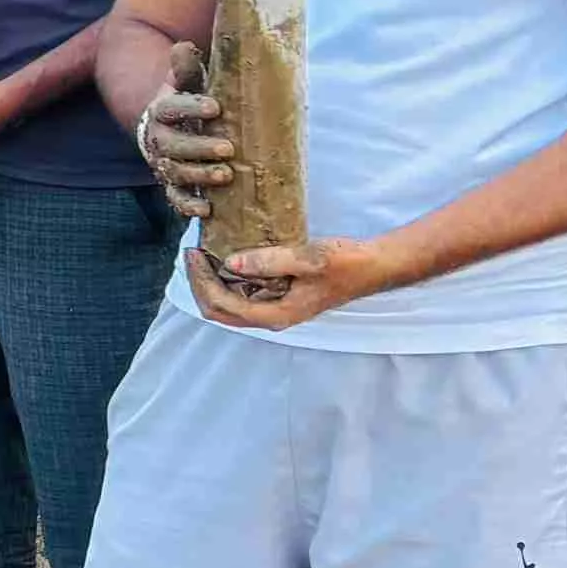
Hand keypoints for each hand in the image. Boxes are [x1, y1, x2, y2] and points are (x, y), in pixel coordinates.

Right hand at [135, 41, 232, 218]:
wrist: (169, 127)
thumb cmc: (188, 102)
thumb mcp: (186, 83)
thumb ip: (186, 69)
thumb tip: (183, 46)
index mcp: (161, 111)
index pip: (170, 109)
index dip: (190, 108)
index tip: (214, 107)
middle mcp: (158, 139)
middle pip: (172, 145)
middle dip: (199, 148)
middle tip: (228, 148)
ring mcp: (164, 163)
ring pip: (175, 172)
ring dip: (199, 175)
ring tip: (226, 175)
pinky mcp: (171, 184)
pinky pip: (175, 197)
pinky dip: (188, 205)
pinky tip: (207, 209)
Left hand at [185, 234, 392, 329]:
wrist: (373, 266)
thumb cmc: (346, 263)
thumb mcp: (309, 258)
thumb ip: (271, 261)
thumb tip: (232, 263)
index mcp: (276, 314)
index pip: (223, 306)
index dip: (201, 282)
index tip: (194, 253)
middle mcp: (271, 316)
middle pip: (219, 310)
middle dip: (199, 283)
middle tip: (192, 252)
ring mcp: (274, 307)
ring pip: (228, 303)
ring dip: (210, 281)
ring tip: (203, 252)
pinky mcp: (278, 296)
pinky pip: (242, 293)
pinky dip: (227, 278)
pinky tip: (225, 255)